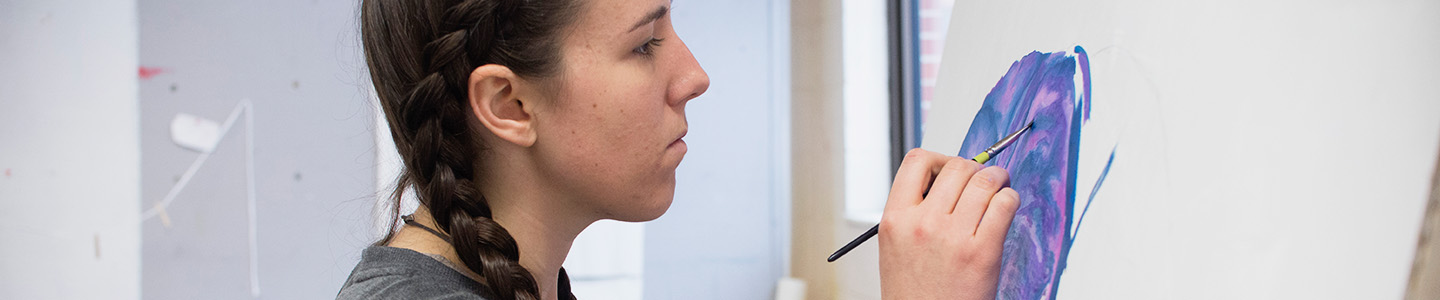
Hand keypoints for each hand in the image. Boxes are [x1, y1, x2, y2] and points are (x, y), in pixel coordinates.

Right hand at [878, 149, 1019, 299]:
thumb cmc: (914, 293)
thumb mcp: (896, 247)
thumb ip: (914, 212)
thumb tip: (949, 181)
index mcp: (895, 220)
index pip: (917, 161)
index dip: (940, 159)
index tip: (950, 170)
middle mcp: (922, 223)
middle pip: (957, 166)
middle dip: (975, 168)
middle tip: (982, 180)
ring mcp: (953, 236)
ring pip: (985, 180)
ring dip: (998, 179)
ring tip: (999, 189)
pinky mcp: (982, 251)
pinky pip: (1005, 203)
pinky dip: (1011, 199)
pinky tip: (1005, 209)